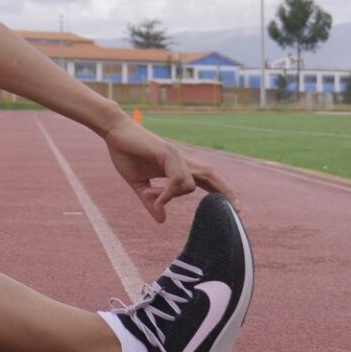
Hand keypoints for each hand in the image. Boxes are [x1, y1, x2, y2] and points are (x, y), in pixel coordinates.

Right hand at [104, 120, 236, 221]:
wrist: (113, 131)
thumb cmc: (125, 152)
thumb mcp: (138, 184)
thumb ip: (151, 201)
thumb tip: (162, 220)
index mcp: (176, 167)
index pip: (206, 179)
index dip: (220, 192)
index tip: (232, 209)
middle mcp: (180, 160)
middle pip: (211, 174)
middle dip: (226, 191)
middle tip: (237, 210)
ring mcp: (175, 156)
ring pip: (192, 183)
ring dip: (175, 196)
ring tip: (155, 198)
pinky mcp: (166, 153)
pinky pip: (176, 178)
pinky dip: (168, 192)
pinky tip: (153, 196)